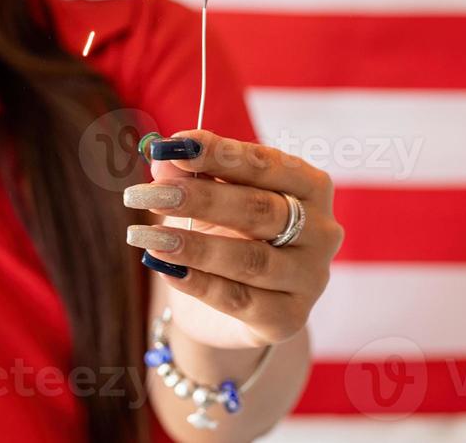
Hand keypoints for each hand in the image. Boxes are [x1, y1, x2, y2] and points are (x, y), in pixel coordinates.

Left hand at [123, 129, 343, 349]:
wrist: (235, 304)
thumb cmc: (227, 232)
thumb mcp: (208, 197)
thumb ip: (190, 173)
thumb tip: (164, 158)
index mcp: (310, 186)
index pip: (266, 164)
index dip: (219, 153)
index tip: (174, 146)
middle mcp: (320, 231)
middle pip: (259, 209)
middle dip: (201, 198)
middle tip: (153, 194)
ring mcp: (309, 277)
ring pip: (250, 259)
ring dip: (193, 246)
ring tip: (144, 234)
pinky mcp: (289, 318)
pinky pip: (238, 299)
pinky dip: (198, 282)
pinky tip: (163, 268)